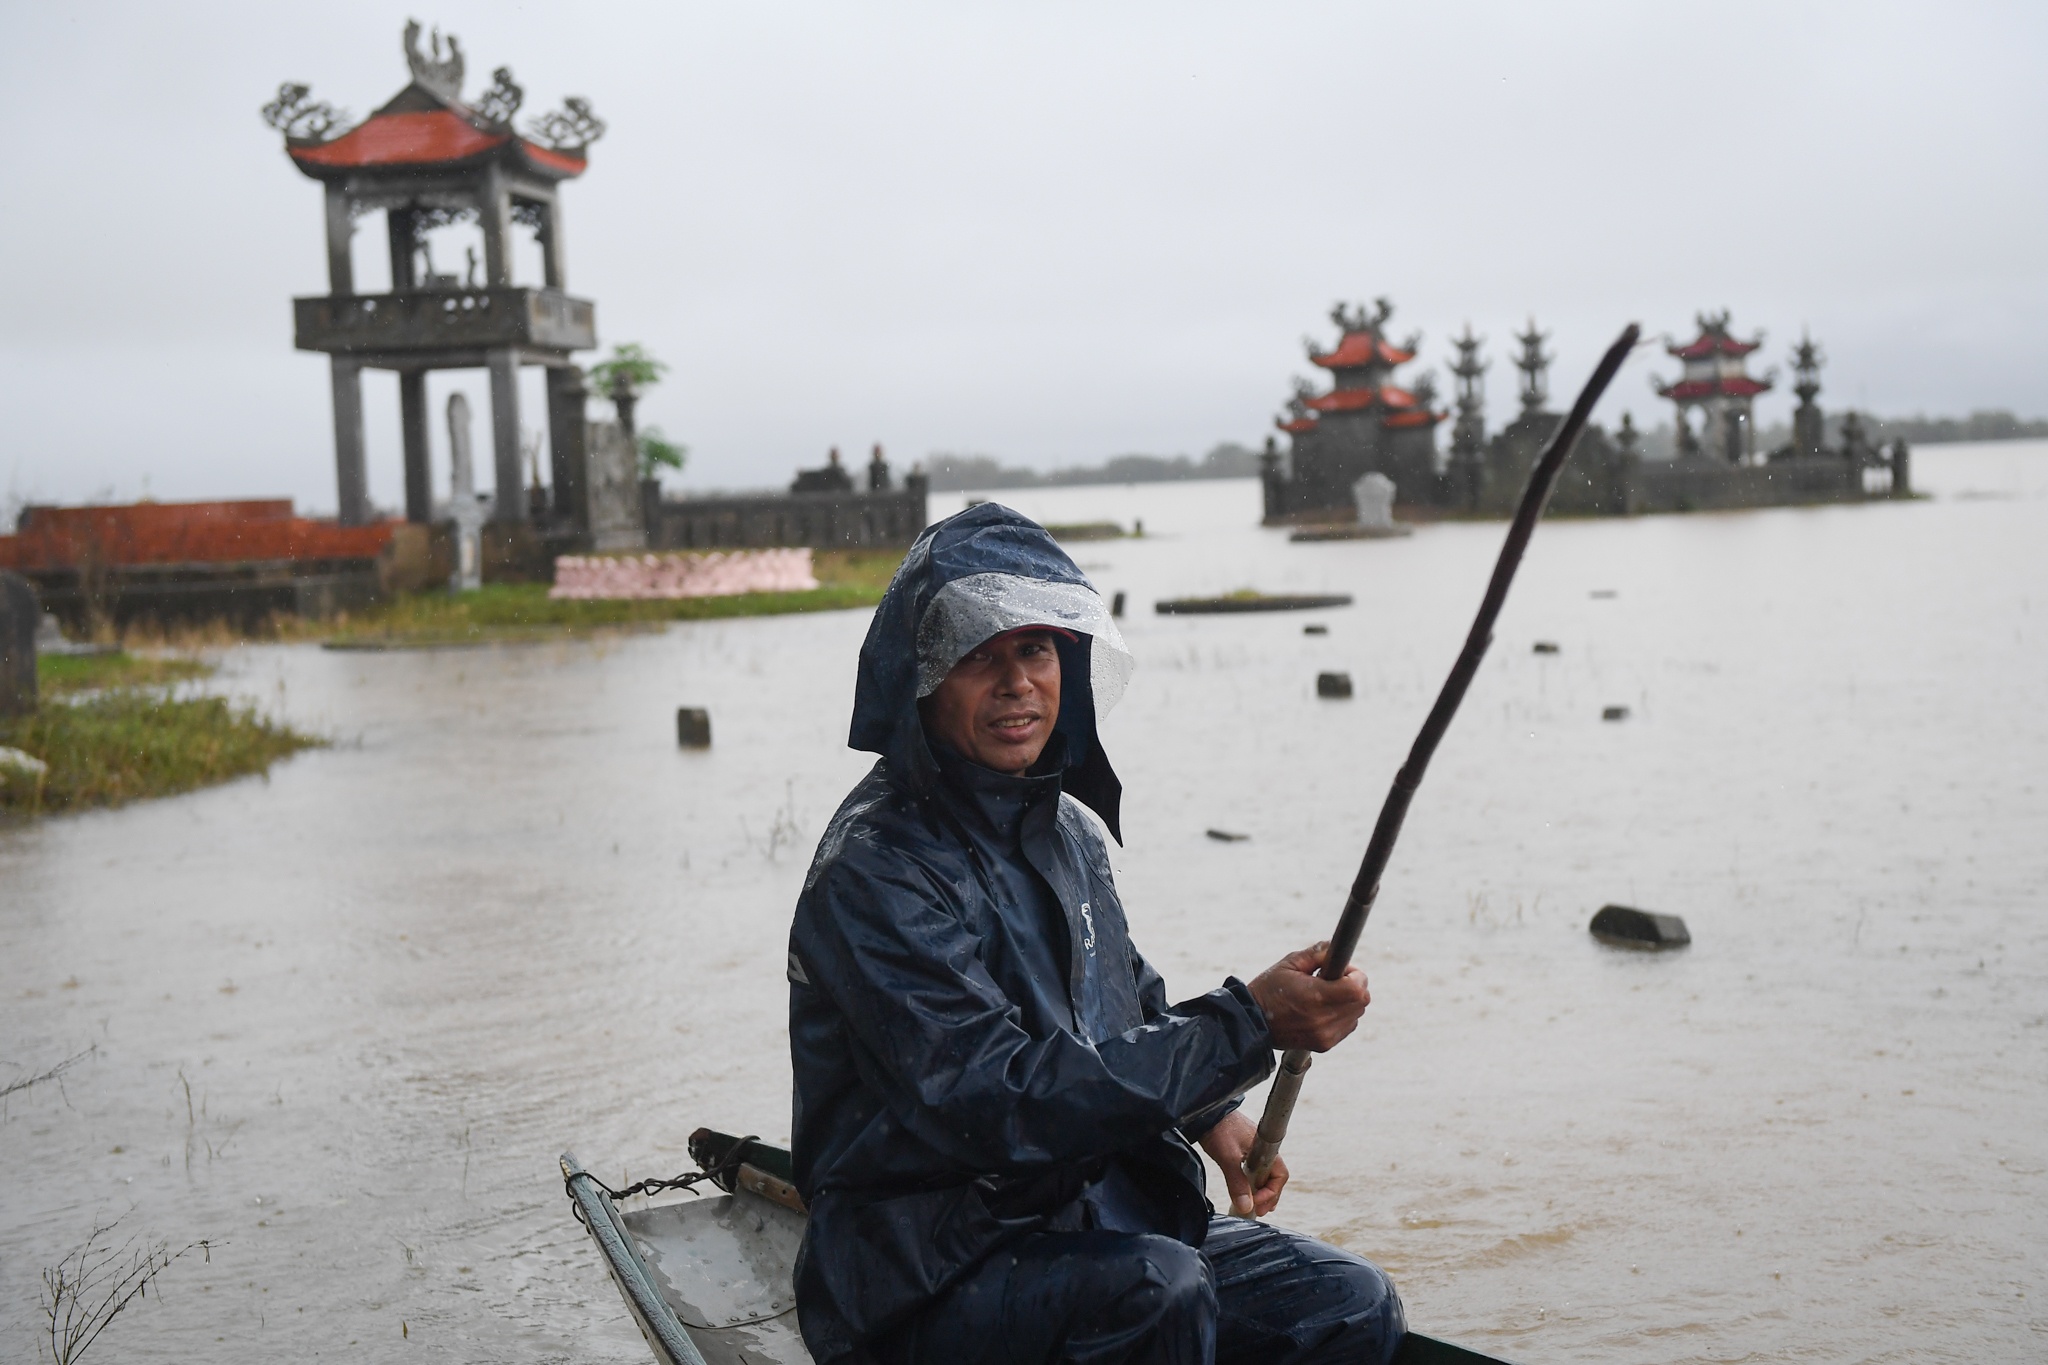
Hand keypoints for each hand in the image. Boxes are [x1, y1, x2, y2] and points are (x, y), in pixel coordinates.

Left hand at [1198, 1110, 1287, 1217]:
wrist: (1207, 1113)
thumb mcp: (1228, 1158)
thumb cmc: (1220, 1129)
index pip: (1280, 1176)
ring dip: (1262, 1191)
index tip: (1256, 1204)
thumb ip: (1237, 1183)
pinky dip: (1254, 1182)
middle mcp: (1265, 1150)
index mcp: (1267, 1149)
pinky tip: (1248, 1191)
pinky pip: (1256, 1169)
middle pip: (1275, 1177)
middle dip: (1269, 1196)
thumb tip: (1245, 1206)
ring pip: (1265, 1174)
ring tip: (1255, 1206)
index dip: (1271, 1193)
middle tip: (1259, 1211)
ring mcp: (1256, 1150)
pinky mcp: (1246, 1150)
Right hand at [1247, 941, 1368, 1052]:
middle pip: (1361, 1002)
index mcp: (1315, 996)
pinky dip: (1342, 1016)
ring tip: (1325, 996)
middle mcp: (1323, 1019)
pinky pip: (1347, 1027)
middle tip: (1334, 980)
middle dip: (1354, 986)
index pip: (1357, 988)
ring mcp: (1325, 1034)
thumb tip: (1337, 949)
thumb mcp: (1289, 963)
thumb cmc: (1268, 990)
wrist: (1252, 1023)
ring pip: (1356, 1015)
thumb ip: (1317, 953)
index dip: (1356, 974)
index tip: (1342, 969)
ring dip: (1348, 1002)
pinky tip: (1323, 1010)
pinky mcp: (1324, 1045)